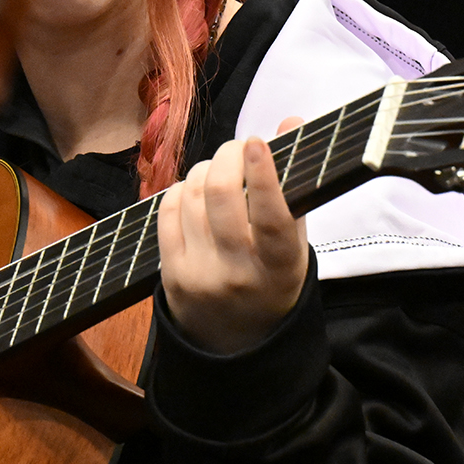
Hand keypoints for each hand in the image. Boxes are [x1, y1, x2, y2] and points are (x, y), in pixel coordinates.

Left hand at [158, 118, 309, 354]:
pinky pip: (167, 210)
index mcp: (280, 267)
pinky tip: (195, 190)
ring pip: (192, 195)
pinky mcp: (169, 273)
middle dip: (227, 157)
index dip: (263, 176)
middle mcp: (238, 273)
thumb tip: (290, 121)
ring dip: (206, 169)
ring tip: (220, 170)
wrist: (235, 342)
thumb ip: (294, 186)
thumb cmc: (272, 278)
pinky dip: (182, 188)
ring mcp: (199, 274)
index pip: (272, 217)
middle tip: (239, 147)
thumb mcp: (295, 244)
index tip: (257, 141)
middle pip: (222, 196)